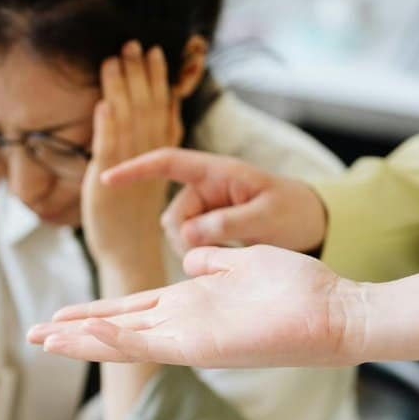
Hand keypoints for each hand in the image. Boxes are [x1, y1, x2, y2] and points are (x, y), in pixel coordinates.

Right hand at [27, 245, 364, 368]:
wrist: (337, 312)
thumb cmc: (299, 288)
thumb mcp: (245, 263)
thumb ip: (214, 263)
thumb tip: (191, 257)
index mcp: (190, 304)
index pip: (129, 310)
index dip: (93, 314)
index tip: (57, 316)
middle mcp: (184, 324)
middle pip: (116, 329)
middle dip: (74, 334)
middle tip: (33, 337)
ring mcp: (191, 338)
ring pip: (125, 341)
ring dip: (84, 341)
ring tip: (46, 339)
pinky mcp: (203, 345)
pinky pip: (153, 342)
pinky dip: (119, 339)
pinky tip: (89, 334)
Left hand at [82, 41, 177, 271]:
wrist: (129, 255)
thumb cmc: (134, 219)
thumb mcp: (147, 177)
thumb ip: (148, 148)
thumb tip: (144, 120)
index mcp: (160, 155)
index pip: (163, 109)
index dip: (160, 81)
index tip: (158, 52)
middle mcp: (148, 159)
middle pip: (146, 109)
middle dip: (139, 75)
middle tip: (133, 44)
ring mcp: (128, 170)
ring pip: (127, 123)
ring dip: (120, 90)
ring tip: (113, 61)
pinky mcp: (107, 184)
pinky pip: (109, 151)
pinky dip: (106, 127)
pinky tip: (103, 104)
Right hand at [101, 148, 327, 255]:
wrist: (312, 223)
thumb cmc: (293, 211)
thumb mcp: (266, 216)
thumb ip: (227, 223)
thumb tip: (187, 235)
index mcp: (218, 172)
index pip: (168, 162)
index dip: (135, 170)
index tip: (106, 178)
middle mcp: (206, 187)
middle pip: (172, 215)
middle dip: (186, 239)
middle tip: (217, 255)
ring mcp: (206, 208)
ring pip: (178, 234)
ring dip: (195, 249)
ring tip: (231, 253)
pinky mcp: (208, 227)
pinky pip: (189, 243)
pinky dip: (201, 254)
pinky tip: (227, 256)